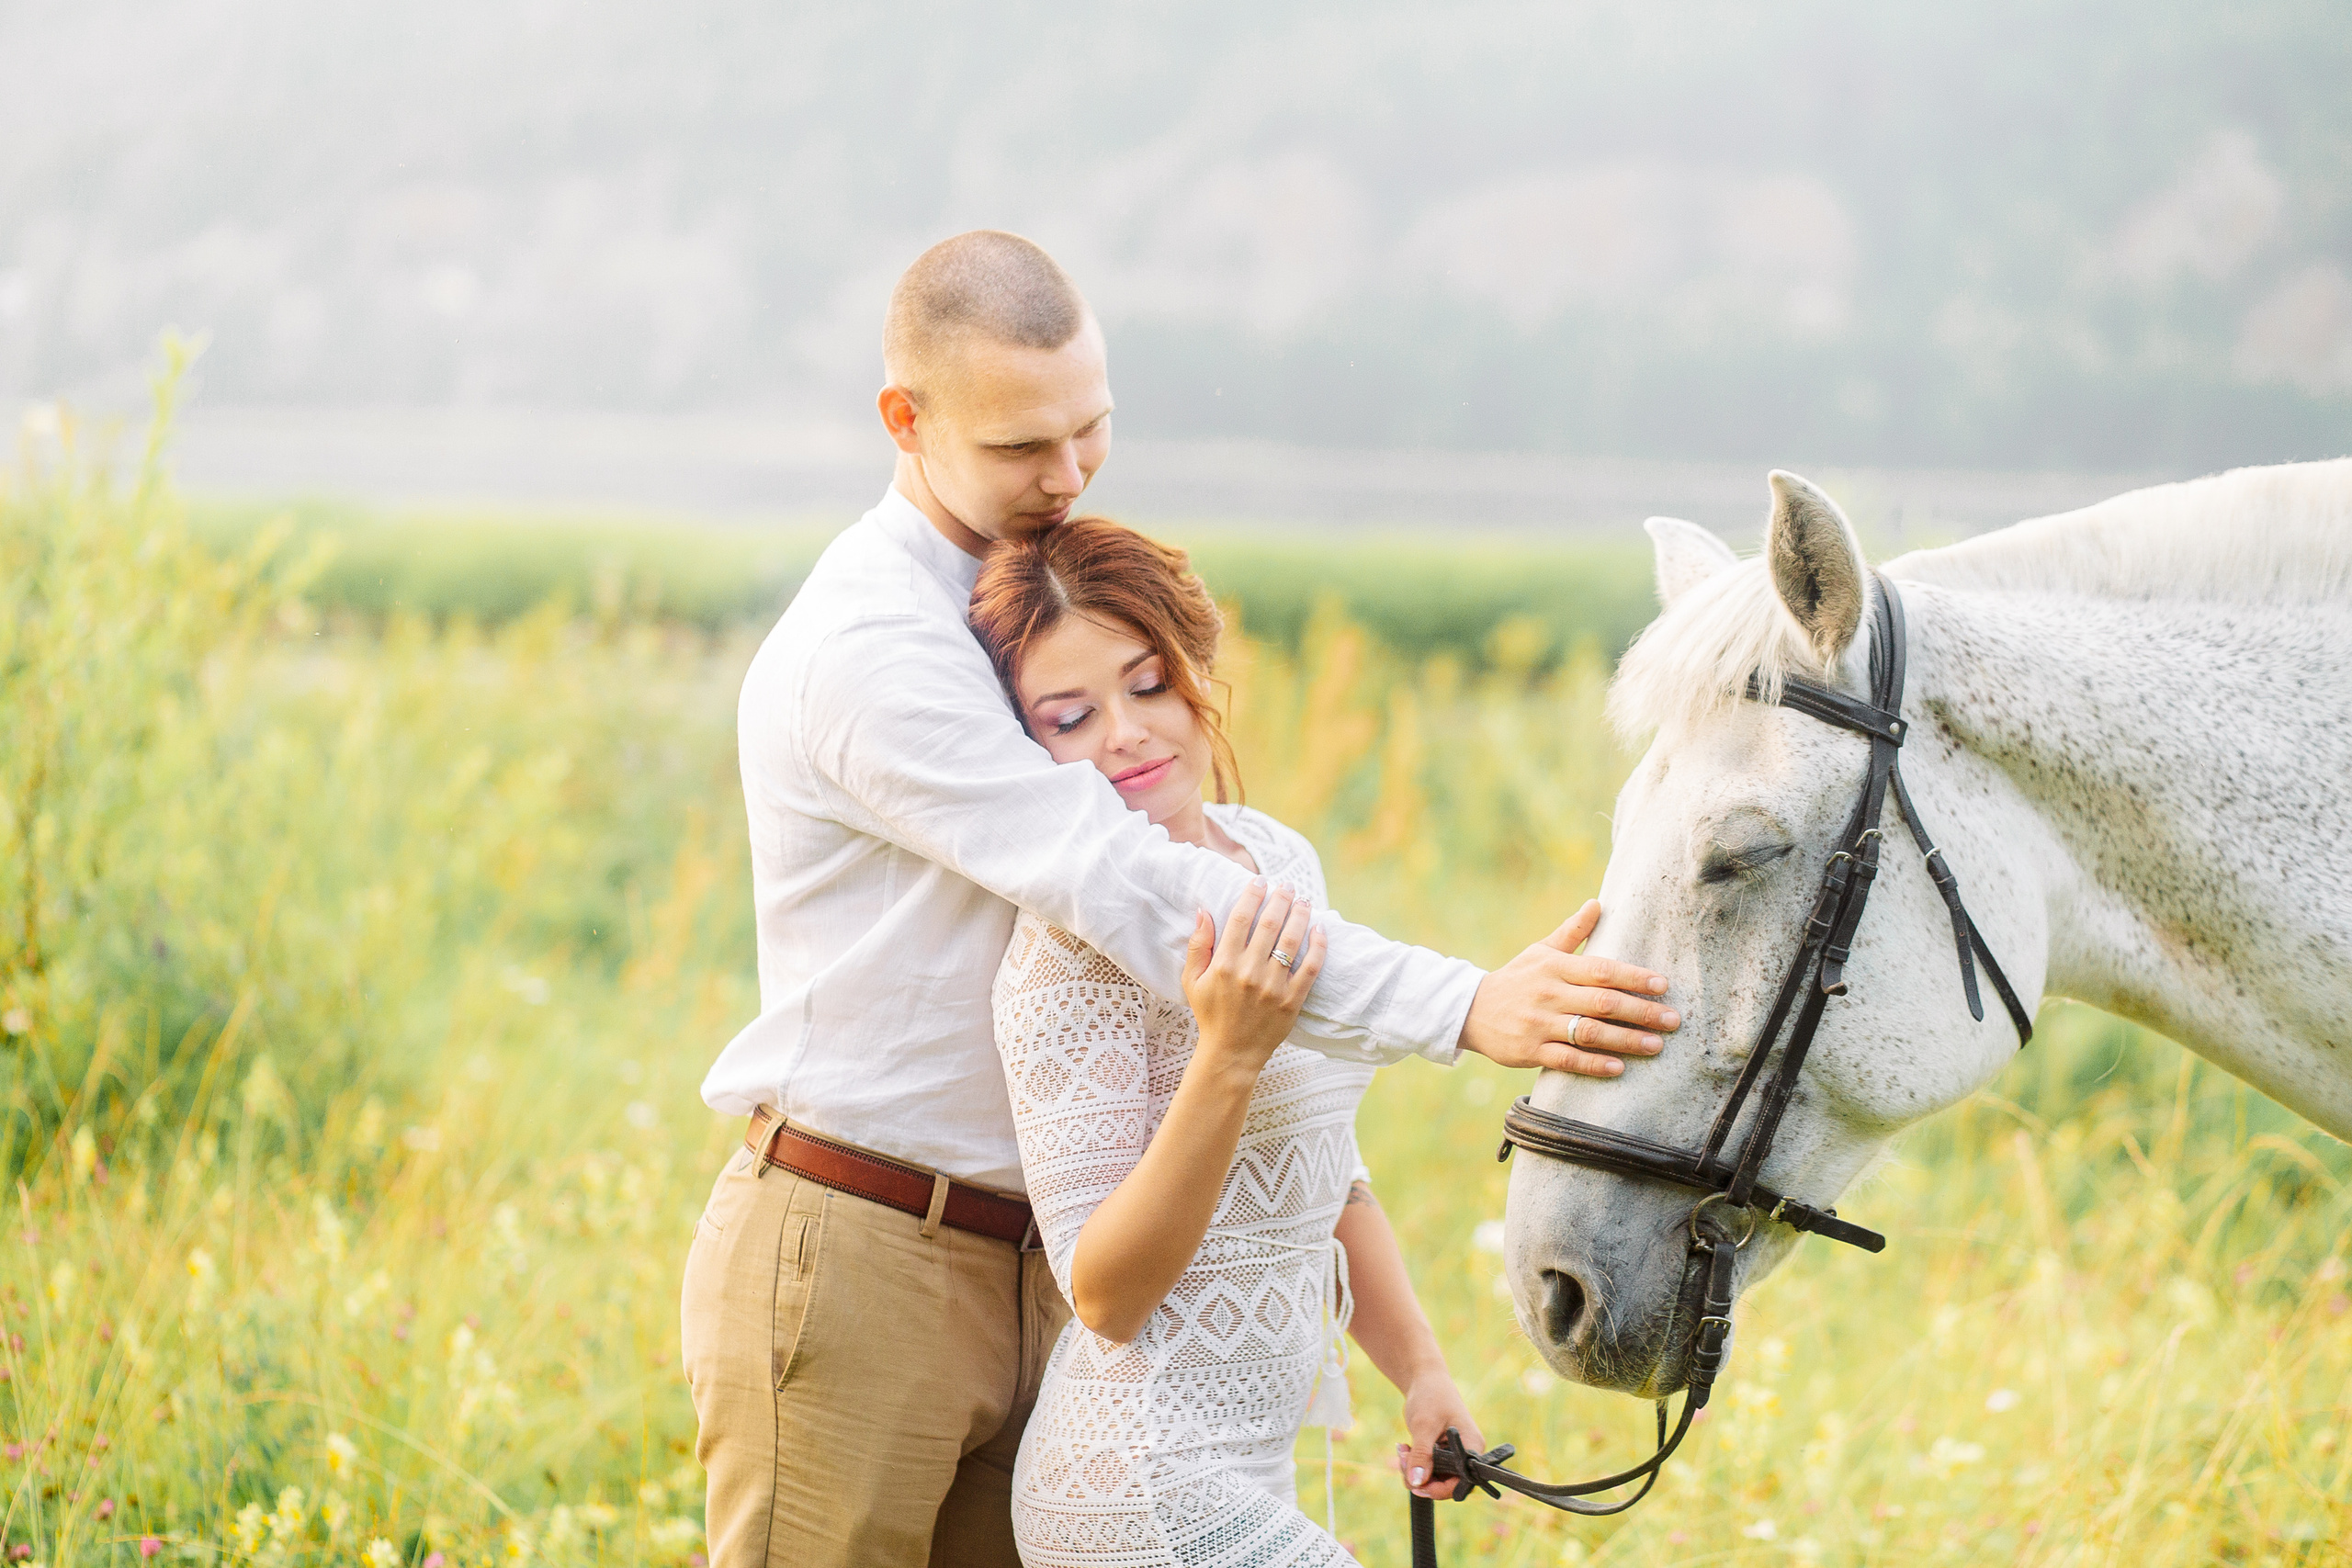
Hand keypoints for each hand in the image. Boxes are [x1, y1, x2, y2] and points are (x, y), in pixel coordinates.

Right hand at [1182, 879, 1326, 1073]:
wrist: (1231, 1053)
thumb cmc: (1210, 1013)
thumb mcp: (1192, 980)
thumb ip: (1198, 944)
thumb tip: (1203, 910)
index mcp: (1224, 964)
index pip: (1240, 919)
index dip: (1252, 895)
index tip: (1260, 880)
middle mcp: (1249, 972)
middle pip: (1269, 924)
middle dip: (1280, 899)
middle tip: (1287, 885)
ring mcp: (1273, 986)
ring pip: (1291, 941)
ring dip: (1300, 915)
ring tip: (1304, 900)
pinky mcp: (1292, 1000)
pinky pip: (1311, 968)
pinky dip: (1318, 946)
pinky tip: (1320, 928)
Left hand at [1396, 1372, 1484, 1500]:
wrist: (1424, 1380)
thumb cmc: (1431, 1396)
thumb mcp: (1424, 1425)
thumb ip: (1422, 1455)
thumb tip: (1417, 1482)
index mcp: (1472, 1448)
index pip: (1462, 1482)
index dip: (1440, 1490)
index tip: (1416, 1486)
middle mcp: (1466, 1455)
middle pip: (1445, 1484)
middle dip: (1421, 1477)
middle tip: (1402, 1459)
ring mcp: (1453, 1455)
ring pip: (1433, 1478)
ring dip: (1413, 1470)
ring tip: (1401, 1449)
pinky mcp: (1440, 1454)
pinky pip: (1427, 1469)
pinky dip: (1412, 1464)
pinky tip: (1403, 1447)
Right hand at [1457, 900, 1678, 1075]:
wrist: (1470, 1010)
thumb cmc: (1516, 978)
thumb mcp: (1540, 950)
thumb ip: (1573, 931)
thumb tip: (1598, 903)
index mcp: (1555, 967)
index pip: (1601, 970)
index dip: (1633, 977)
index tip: (1663, 985)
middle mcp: (1548, 994)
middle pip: (1602, 1002)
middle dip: (1641, 1012)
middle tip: (1673, 1020)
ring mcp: (1539, 1024)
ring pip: (1588, 1032)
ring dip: (1625, 1040)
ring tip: (1656, 1046)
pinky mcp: (1530, 1051)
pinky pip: (1566, 1059)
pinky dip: (1593, 1064)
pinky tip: (1618, 1067)